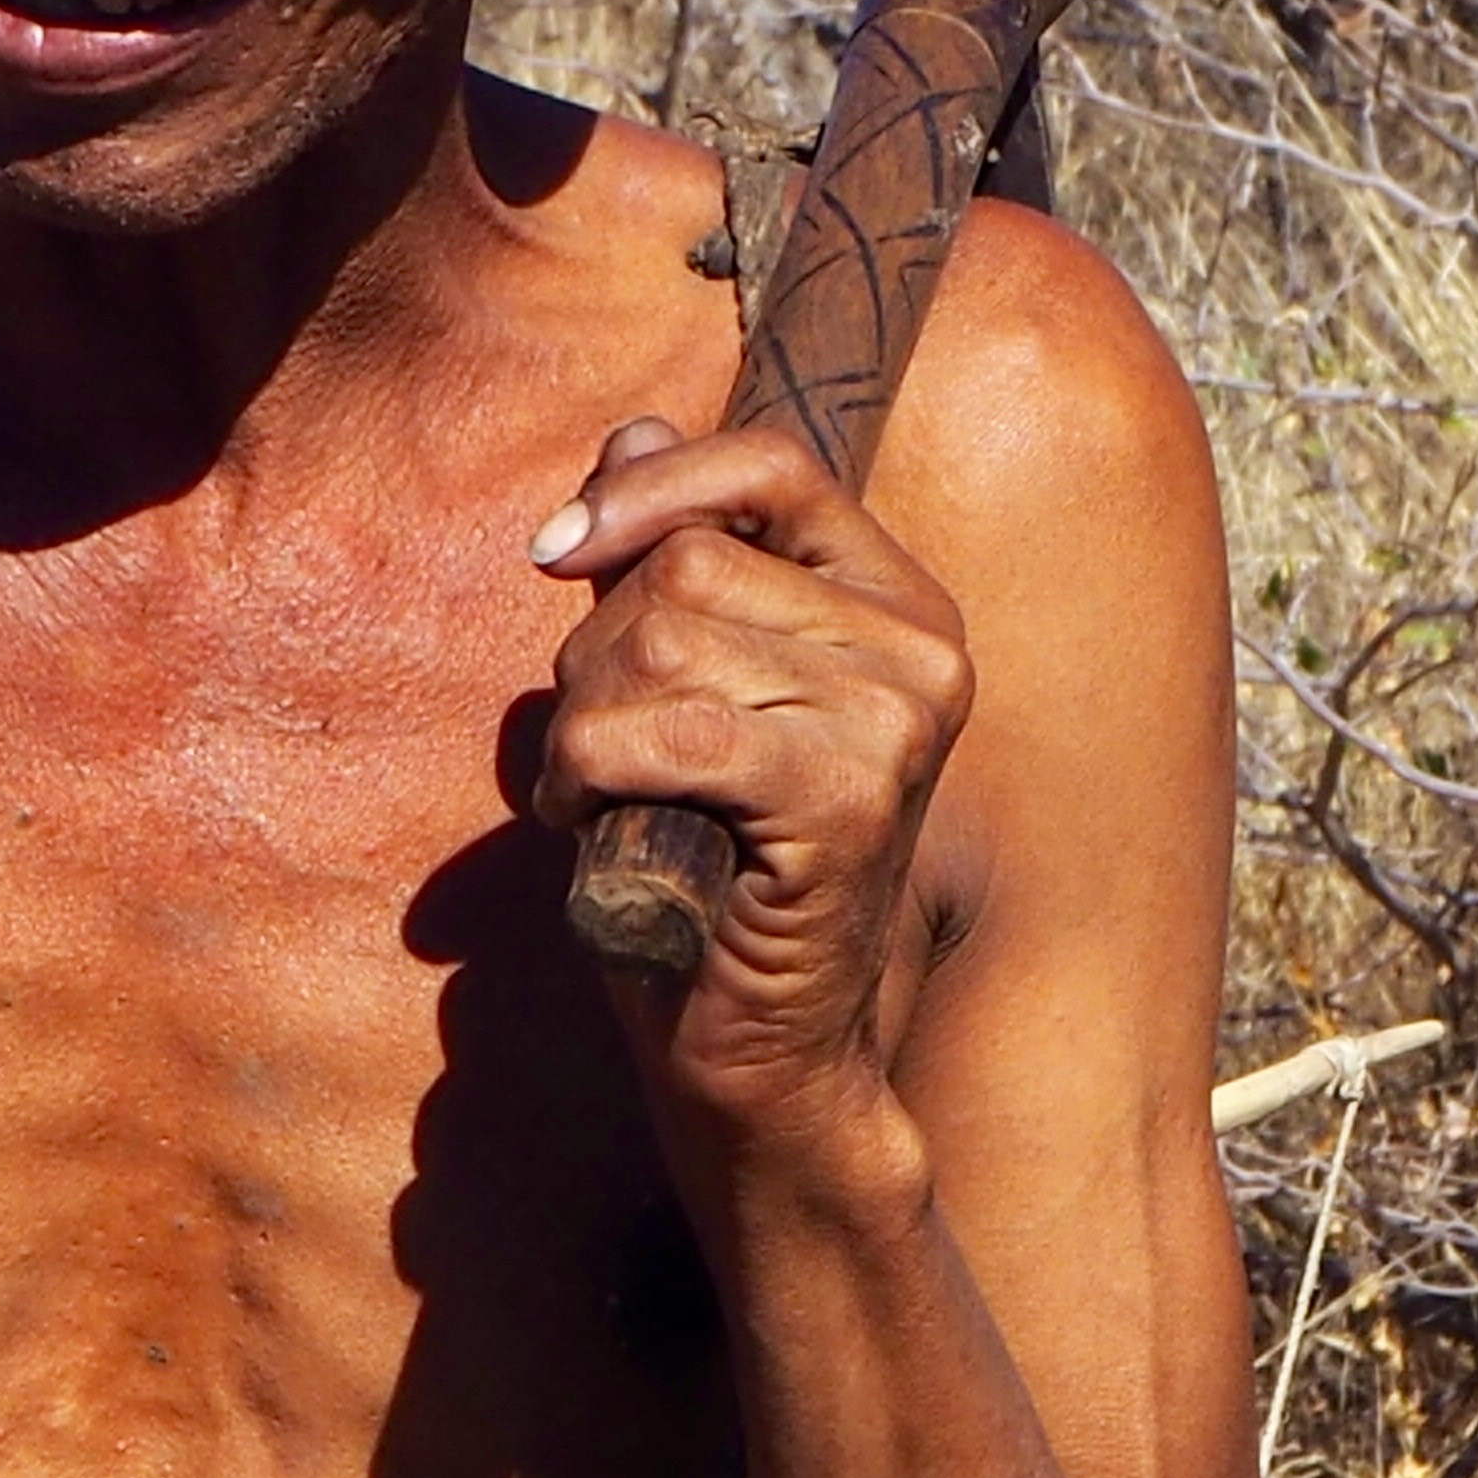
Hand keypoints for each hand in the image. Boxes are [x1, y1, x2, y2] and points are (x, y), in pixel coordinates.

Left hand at [526, 418, 973, 1160]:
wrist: (755, 1047)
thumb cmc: (704, 858)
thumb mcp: (680, 681)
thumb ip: (673, 555)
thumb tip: (636, 430)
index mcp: (897, 601)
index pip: (770, 464)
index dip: (646, 492)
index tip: (555, 551)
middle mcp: (922, 648)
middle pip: (687, 564)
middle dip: (597, 654)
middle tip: (604, 751)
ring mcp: (897, 722)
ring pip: (659, 639)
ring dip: (584, 723)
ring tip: (609, 799)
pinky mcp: (850, 800)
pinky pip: (661, 731)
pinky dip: (586, 777)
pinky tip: (597, 827)